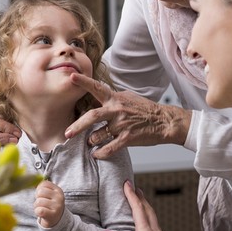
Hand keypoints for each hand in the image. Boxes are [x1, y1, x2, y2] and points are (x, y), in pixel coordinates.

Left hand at [34, 180, 64, 227]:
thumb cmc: (50, 205)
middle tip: (42, 203)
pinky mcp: (52, 215)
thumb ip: (42, 187)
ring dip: (36, 206)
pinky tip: (41, 213)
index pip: (43, 184)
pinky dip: (37, 212)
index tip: (42, 196)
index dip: (39, 189)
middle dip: (37, 198)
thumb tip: (31, 180)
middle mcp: (59, 197)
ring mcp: (57, 206)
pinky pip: (39, 210)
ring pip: (38, 202)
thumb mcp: (49, 194)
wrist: (56, 219)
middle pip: (40, 192)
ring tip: (42, 208)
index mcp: (58, 190)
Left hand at [64, 73, 191, 158]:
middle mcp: (117, 110)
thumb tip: (96, 96)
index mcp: (115, 98)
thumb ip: (111, 98)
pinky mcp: (128, 138)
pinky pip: (109, 148)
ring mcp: (122, 124)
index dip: (84, 82)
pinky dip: (100, 153)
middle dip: (78, 126)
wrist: (164, 121)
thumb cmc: (145, 110)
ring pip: (98, 135)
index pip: (97, 87)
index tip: (72, 77)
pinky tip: (96, 154)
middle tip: (67, 133)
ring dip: (91, 141)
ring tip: (90, 142)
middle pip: (92, 115)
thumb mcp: (128, 98)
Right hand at [103, 181, 210, 230]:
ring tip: (139, 197)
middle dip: (138, 195)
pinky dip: (147, 213)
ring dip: (144, 203)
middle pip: (146, 207)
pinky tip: (146, 219)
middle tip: (132, 185)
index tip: (127, 184)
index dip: (131, 194)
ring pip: (151, 213)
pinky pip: (153, 221)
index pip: (138, 208)